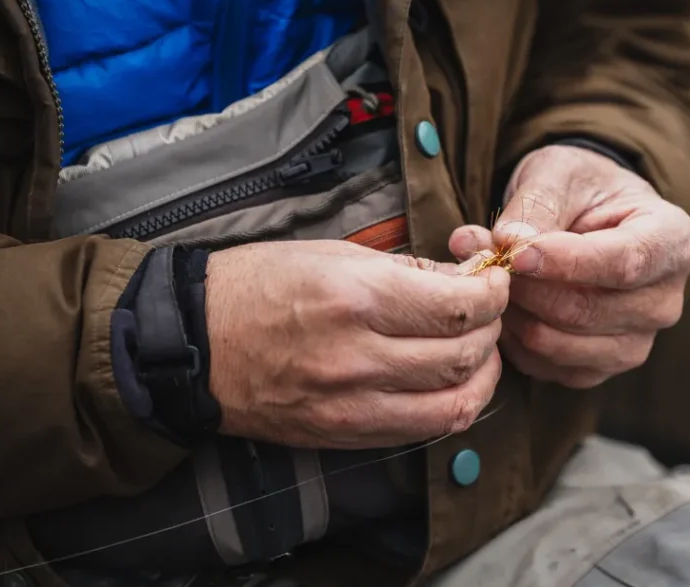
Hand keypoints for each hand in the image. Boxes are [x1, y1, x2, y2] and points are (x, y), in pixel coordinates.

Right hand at [205, 241, 508, 448]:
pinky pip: (423, 429)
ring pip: (455, 402)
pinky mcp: (345, 435)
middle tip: (489, 310)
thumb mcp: (333, 254)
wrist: (193, 345)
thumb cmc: (257, 285)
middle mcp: (358, 357)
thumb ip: (407, 271)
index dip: (493, 294)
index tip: (496, 282)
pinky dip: (453, 407)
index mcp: (355, 299)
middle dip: (492, 329)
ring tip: (480, 350)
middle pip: (463, 355)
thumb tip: (464, 281)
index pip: (458, 307)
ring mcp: (352, 405)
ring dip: (484, 375)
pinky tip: (453, 383)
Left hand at [450, 145, 689, 388]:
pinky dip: (515, 340)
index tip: (516, 253)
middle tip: (480, 257)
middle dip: (526, 287)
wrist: (590, 217)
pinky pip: (549, 367)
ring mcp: (638, 342)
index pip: (625, 262)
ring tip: (488, 276)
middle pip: (589, 310)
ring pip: (562, 344)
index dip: (566, 262)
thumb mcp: (560, 175)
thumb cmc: (581, 188)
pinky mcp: (603, 367)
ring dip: (513, 313)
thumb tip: (506, 241)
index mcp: (674, 241)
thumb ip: (537, 205)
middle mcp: (665, 301)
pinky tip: (503, 305)